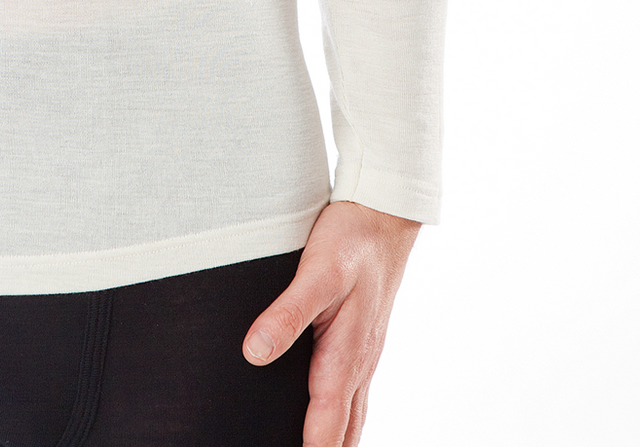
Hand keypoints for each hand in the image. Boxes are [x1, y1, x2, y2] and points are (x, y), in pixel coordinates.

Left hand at [242, 200, 421, 446]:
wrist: (384, 215)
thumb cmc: (352, 242)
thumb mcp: (316, 273)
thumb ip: (287, 315)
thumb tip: (255, 354)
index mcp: (345, 359)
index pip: (326, 429)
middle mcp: (359, 366)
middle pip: (344, 434)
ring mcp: (364, 356)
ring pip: (352, 418)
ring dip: (335, 441)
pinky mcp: (362, 342)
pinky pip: (354, 395)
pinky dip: (341, 419)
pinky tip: (327, 417)